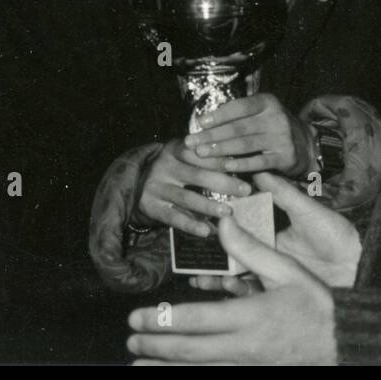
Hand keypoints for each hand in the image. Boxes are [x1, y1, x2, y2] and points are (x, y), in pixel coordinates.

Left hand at [128, 213, 337, 363]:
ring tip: (137, 367)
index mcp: (251, 316)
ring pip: (198, 371)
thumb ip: (249, 249)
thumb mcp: (287, 269)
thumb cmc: (315, 302)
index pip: (195, 321)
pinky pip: (215, 377)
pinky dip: (192, 376)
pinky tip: (174, 373)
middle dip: (156, 347)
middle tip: (131, 341)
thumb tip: (223, 222)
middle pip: (189, 351)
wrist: (343, 340)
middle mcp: (244, 346)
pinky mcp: (252, 373)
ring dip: (165, 370)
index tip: (137, 318)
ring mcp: (248, 365)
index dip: (162, 321)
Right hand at [135, 137, 252, 236]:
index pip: (200, 152)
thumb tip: (243, 165)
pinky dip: (191, 225)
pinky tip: (207, 231)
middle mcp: (164, 166)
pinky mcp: (151, 207)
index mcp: (175, 148)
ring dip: (209, 206)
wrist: (135, 183)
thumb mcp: (185, 156)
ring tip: (228, 212)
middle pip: (197, 174)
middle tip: (246, 190)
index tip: (241, 165)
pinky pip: (173, 217)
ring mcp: (155, 187)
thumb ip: (207, 158)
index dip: (221, 159)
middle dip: (223, 183)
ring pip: (186, 198)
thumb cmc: (174, 168)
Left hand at [185, 94, 316, 177]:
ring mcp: (282, 138)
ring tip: (201, 153)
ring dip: (220, 149)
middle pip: (238, 127)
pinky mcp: (285, 156)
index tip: (199, 122)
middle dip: (212, 135)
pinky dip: (240, 164)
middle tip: (191, 142)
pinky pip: (258, 161)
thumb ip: (238, 115)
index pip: (240, 107)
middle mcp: (276, 117)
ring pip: (245, 145)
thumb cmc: (271, 127)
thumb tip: (204, 122)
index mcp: (267, 102)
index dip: (218, 114)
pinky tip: (225, 166)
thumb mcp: (260, 113)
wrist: (304, 143)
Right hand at [190, 172, 360, 295]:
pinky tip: (225, 289)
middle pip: (232, 256)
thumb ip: (284, 193)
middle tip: (189, 259)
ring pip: (237, 276)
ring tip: (199, 279)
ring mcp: (272, 275)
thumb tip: (259, 171)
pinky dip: (236, 294)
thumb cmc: (337, 235)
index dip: (219, 229)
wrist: (359, 266)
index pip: (239, 229)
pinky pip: (252, 295)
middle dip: (210, 259)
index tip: (200, 222)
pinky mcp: (278, 294)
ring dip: (217, 278)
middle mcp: (268, 253)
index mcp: (272, 232)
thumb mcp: (308, 211)